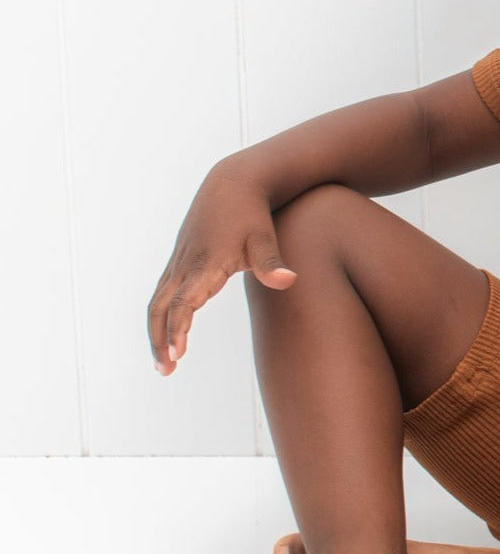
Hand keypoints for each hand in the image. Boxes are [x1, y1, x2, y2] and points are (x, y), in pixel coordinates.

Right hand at [147, 162, 296, 373]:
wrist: (234, 183)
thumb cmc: (253, 213)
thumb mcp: (264, 237)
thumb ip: (272, 263)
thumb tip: (290, 281)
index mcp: (204, 263)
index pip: (183, 303)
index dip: (177, 330)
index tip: (177, 356)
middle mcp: (185, 265)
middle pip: (159, 308)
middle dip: (159, 340)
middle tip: (166, 371)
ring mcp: (178, 262)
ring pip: (156, 302)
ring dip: (155, 333)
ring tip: (164, 364)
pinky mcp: (179, 260)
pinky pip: (161, 293)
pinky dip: (159, 317)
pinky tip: (167, 335)